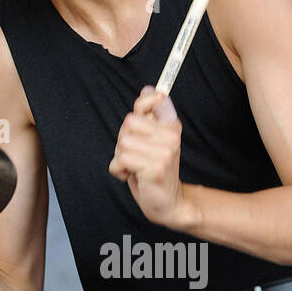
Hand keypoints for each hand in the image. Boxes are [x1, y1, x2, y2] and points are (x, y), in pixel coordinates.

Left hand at [108, 86, 187, 228]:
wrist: (168, 202)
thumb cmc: (154, 171)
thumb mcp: (152, 140)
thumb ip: (148, 117)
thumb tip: (149, 88)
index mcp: (172, 126)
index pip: (153, 100)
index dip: (142, 104)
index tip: (144, 115)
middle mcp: (171, 136)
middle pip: (129, 122)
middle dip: (124, 139)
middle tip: (136, 155)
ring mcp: (165, 152)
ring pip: (123, 142)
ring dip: (121, 157)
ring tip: (134, 167)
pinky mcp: (155, 167)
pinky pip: (121, 159)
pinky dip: (119, 170)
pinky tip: (132, 176)